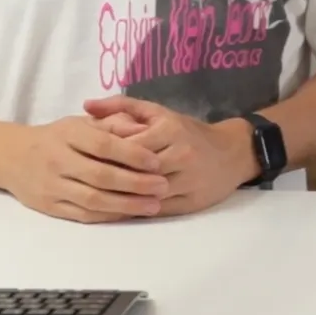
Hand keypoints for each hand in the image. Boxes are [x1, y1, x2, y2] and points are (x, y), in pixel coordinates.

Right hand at [0, 113, 170, 223]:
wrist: (11, 157)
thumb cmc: (56, 137)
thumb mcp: (80, 123)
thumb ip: (111, 124)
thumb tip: (143, 129)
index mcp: (67, 134)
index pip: (103, 145)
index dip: (132, 154)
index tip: (156, 162)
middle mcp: (57, 160)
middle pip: (101, 176)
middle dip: (136, 183)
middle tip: (163, 186)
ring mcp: (51, 186)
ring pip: (93, 199)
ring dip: (127, 204)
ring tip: (154, 204)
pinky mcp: (49, 207)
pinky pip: (83, 215)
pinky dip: (109, 216)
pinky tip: (130, 214)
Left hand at [83, 96, 257, 216]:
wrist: (231, 153)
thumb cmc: (187, 130)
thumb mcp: (157, 112)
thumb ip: (121, 107)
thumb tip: (86, 105)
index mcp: (170, 130)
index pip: (128, 145)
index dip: (105, 153)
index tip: (84, 157)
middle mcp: (181, 155)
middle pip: (136, 171)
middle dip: (110, 177)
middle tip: (84, 180)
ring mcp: (188, 181)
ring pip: (146, 193)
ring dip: (121, 197)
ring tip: (95, 196)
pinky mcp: (191, 202)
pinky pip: (157, 209)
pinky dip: (136, 209)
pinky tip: (117, 209)